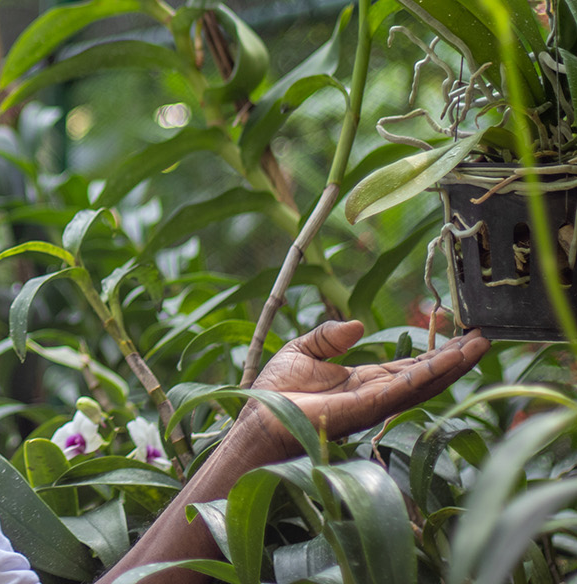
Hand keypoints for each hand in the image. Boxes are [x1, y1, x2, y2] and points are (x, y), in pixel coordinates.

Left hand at [244, 319, 488, 459]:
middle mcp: (376, 395)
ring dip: (452, 366)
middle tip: (485, 336)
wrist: (257, 419)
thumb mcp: (302, 351)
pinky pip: (404, 390)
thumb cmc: (275, 390)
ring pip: (423, 384)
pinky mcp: (366, 409)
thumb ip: (329, 336)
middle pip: (426, 376)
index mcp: (364, 382)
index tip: (461, 334)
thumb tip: (359, 325)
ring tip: (480, 345)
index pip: (409, 367)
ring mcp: (374, 404)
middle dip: (455, 358)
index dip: (435, 353)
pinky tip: (450, 361)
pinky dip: (429, 375)